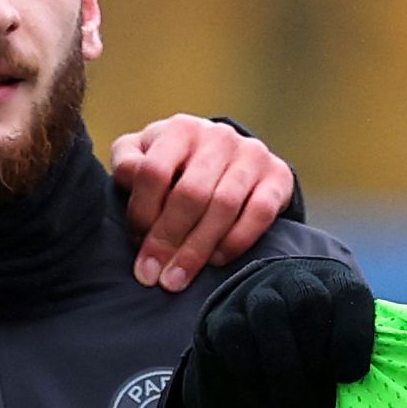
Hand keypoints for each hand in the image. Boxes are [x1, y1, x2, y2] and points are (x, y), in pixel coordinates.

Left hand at [111, 115, 297, 291]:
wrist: (223, 159)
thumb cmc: (170, 164)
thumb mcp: (141, 155)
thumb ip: (127, 163)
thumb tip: (128, 175)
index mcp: (180, 129)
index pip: (155, 172)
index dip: (142, 212)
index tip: (134, 243)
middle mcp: (219, 136)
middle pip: (191, 193)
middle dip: (168, 239)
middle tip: (152, 275)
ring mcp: (252, 154)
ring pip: (224, 206)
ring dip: (198, 248)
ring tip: (177, 278)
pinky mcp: (279, 175)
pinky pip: (260, 213)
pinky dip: (236, 241)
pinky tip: (215, 261)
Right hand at [169, 256, 375, 407]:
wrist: (257, 353)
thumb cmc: (313, 356)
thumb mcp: (340, 351)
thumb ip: (355, 356)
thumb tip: (366, 384)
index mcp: (335, 280)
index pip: (350, 295)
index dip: (354, 336)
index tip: (352, 376)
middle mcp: (294, 276)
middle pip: (308, 301)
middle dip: (315, 352)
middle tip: (318, 389)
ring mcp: (254, 292)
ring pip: (269, 314)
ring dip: (283, 364)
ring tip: (290, 399)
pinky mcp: (222, 316)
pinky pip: (236, 336)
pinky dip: (251, 371)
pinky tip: (262, 393)